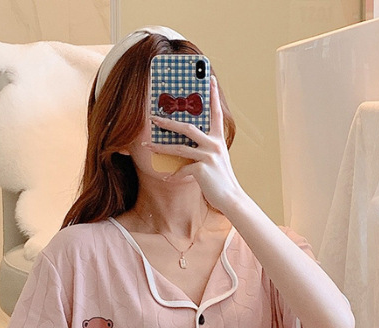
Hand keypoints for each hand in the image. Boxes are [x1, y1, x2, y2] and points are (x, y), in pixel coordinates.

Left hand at [148, 76, 243, 211]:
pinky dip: (173, 174)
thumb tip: (182, 146)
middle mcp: (214, 144)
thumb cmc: (220, 180)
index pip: (216, 113)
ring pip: (179, 147)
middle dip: (168, 122)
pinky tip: (166, 177)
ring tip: (147, 144)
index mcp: (218, 139)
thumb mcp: (214, 161)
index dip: (213, 96)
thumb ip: (202, 150)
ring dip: (160, 146)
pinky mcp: (202, 168)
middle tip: (154, 117)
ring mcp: (208, 156)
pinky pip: (181, 169)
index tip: (210, 79)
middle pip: (187, 127)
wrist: (230, 198)